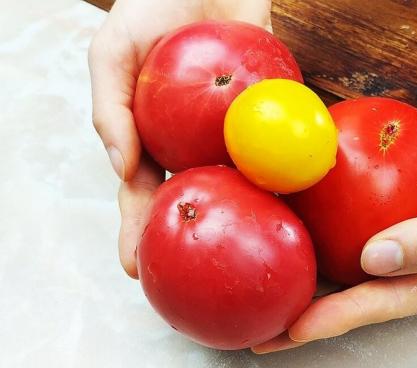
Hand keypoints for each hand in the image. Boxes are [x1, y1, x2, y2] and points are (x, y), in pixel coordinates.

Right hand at [88, 0, 271, 277]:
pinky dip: (286, 174)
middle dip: (193, 240)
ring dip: (246, 220)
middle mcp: (197, 145)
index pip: (143, 194)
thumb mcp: (113, 52)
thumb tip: (119, 166)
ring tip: (249, 257)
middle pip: (197, 201)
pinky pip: (279, 147)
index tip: (137, 268)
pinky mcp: (270, 115)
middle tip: (195, 280)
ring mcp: (236, 135)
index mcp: (155, 140)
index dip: (138, 231)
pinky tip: (294, 204)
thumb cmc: (153, 10)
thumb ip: (111, 107)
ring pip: (242, 185)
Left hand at [251, 80, 416, 353]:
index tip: (297, 328)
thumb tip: (374, 262)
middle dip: (313, 311)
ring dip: (307, 271)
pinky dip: (317, 222)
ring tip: (261, 285)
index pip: (389, 302)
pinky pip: (347, 218)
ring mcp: (398, 234)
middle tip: (263, 326)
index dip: (342, 317)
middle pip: (359, 292)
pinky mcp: (383, 206)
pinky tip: (282, 223)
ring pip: (346, 259)